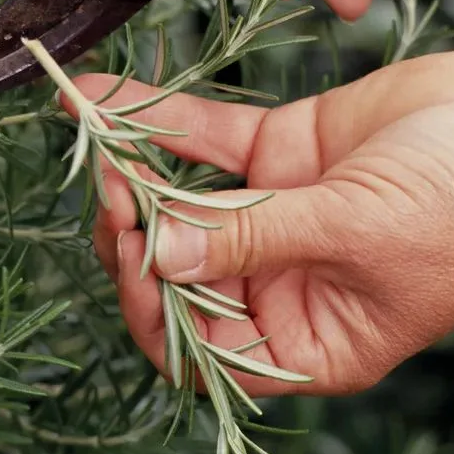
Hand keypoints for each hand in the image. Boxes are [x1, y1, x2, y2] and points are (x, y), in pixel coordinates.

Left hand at [64, 52, 453, 396]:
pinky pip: (204, 142)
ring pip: (183, 204)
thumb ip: (254, 240)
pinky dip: (156, 121)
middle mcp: (280, 285)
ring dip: (134, 173)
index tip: (134, 256)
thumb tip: (158, 255)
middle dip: (135, 235)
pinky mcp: (278, 156)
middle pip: (178, 275)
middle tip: (112, 190)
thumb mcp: (357, 233)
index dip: (156, 313)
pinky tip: (101, 101)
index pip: (203, 352)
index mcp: (307, 339)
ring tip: (95, 140)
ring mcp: (274, 218)